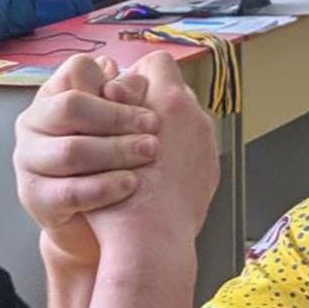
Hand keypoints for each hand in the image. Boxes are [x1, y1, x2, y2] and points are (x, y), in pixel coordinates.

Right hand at [13, 55, 160, 266]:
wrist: (93, 225)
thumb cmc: (109, 164)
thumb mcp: (116, 126)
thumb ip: (120, 98)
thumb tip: (121, 72)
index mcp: (53, 96)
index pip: (75, 70)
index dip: (114, 83)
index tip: (148, 101)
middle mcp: (33, 123)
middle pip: (71, 106)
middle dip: (118, 116)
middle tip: (155, 127)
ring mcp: (29, 161)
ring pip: (71, 150)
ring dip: (116, 150)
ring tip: (151, 153)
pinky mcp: (35, 197)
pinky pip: (70, 190)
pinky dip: (105, 186)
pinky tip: (132, 183)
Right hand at [85, 50, 216, 250]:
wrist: (150, 244)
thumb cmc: (116, 195)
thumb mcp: (97, 137)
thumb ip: (109, 103)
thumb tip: (113, 81)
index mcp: (169, 101)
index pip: (156, 63)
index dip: (134, 76)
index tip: (118, 99)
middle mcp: (195, 117)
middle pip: (173, 92)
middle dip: (150, 105)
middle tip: (125, 128)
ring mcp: (207, 145)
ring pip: (184, 122)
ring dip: (165, 131)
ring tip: (138, 156)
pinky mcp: (210, 170)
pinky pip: (193, 149)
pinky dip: (177, 156)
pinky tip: (155, 177)